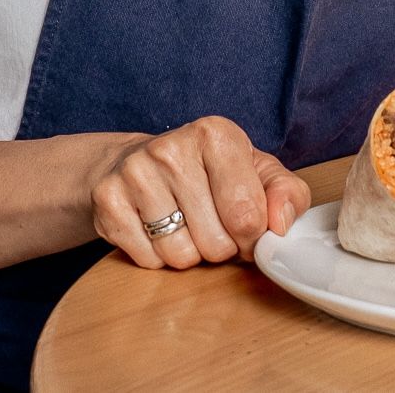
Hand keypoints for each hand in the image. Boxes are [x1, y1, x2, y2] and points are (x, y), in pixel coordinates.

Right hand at [90, 115, 310, 268]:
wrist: (136, 164)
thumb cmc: (208, 171)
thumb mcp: (257, 172)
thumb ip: (287, 194)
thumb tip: (281, 223)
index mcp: (216, 134)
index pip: (248, 215)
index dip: (253, 237)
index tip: (248, 230)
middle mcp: (172, 148)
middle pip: (216, 241)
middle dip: (221, 247)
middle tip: (213, 225)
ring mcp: (135, 173)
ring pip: (181, 255)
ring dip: (190, 254)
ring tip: (184, 225)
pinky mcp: (108, 201)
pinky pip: (148, 260)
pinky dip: (158, 258)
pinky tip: (156, 229)